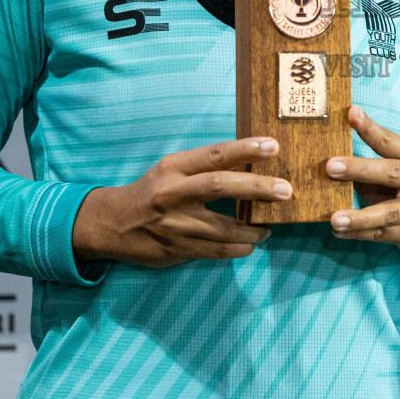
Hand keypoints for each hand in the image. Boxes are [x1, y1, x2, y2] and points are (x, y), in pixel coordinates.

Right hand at [72, 138, 291, 267]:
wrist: (113, 224)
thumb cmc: (152, 191)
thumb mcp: (172, 170)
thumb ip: (204, 167)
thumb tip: (250, 162)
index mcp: (174, 168)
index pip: (214, 154)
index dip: (245, 149)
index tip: (274, 146)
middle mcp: (173, 193)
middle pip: (220, 186)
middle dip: (257, 188)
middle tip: (286, 190)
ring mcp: (175, 224)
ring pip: (223, 227)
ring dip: (253, 228)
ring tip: (271, 225)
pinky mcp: (177, 249)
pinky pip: (218, 252)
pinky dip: (240, 248)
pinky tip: (252, 242)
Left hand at [325, 107, 399, 270]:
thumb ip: (373, 168)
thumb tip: (331, 164)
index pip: (391, 141)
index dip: (371, 128)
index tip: (351, 114)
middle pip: (391, 172)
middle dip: (359, 169)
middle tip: (330, 166)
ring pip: (388, 211)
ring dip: (359, 216)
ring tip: (335, 218)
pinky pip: (383, 233)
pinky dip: (359, 233)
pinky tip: (339, 232)